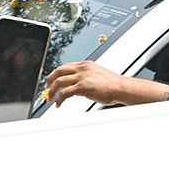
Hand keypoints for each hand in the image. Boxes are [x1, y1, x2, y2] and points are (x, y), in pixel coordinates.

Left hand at [45, 61, 168, 106]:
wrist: (121, 87)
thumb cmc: (112, 84)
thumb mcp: (97, 75)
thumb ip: (85, 77)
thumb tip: (75, 86)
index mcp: (86, 64)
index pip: (65, 66)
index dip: (56, 74)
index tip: (52, 81)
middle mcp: (82, 68)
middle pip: (58, 71)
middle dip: (49, 80)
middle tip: (47, 89)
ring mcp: (82, 77)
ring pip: (59, 81)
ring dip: (52, 91)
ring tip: (51, 99)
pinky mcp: (83, 86)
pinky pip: (65, 93)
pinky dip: (59, 99)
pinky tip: (59, 104)